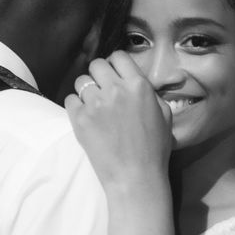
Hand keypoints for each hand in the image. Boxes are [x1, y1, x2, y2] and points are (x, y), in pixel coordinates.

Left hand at [64, 51, 172, 190]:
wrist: (135, 177)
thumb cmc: (154, 149)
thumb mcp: (164, 115)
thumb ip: (149, 93)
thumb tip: (137, 82)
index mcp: (138, 86)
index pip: (119, 56)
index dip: (115, 64)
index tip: (114, 73)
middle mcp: (115, 90)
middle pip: (97, 64)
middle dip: (99, 74)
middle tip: (102, 89)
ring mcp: (95, 104)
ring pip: (81, 81)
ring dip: (86, 90)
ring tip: (94, 105)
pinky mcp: (80, 119)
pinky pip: (70, 99)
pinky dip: (76, 106)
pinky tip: (86, 116)